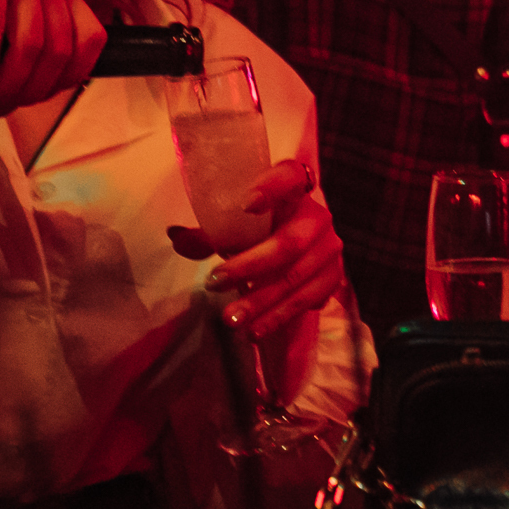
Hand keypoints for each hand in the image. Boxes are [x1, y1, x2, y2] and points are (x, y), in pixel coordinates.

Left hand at [178, 159, 343, 339]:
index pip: (290, 177)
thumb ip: (208, 233)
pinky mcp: (333, 278)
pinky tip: (255, 330)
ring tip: (230, 319)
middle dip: (250, 266)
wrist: (299, 253)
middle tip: (214, 283)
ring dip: (261, 302)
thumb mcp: (237, 227)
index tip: (247, 203)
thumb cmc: (261, 232)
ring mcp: (329, 249)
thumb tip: (176, 236)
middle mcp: (317, 217)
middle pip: (288, 243)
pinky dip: (279, 318)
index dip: (273, 186)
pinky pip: (307, 301)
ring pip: (295, 278)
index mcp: (293, 191)